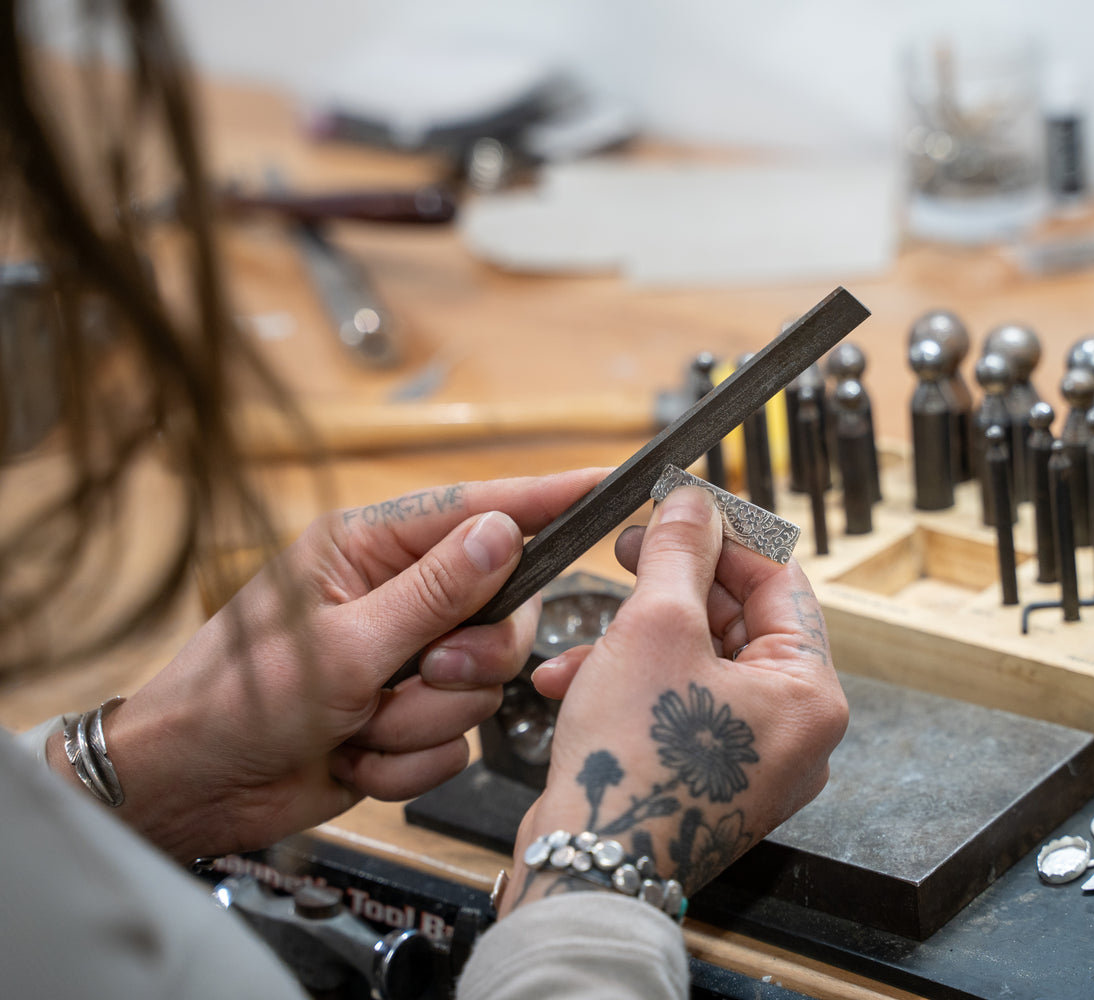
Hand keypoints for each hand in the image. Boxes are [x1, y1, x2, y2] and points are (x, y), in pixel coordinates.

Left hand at [56, 471, 605, 862]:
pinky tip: (352, 756)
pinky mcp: (406, 719)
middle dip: (466, 660)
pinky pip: (456, 740)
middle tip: (420, 675)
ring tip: (359, 725)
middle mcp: (396, 599)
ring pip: (482, 684)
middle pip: (501, 611)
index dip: (543, 500)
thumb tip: (503, 533)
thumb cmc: (234, 701)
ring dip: (422, 719)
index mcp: (369, 551)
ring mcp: (405, 662)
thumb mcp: (341, 646)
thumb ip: (432, 593)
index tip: (604, 485)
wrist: (192, 793)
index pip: (475, 511)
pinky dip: (406, 759)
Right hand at [502, 485, 847, 911]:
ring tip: (583, 631)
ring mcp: (756, 764)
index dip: (726, 536)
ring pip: (701, 667)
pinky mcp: (711, 785)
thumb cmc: (635, 760)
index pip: (781, 582)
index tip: (681, 509)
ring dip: (638, 640)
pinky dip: (635, 687)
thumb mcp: (655, 627)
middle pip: (741, 625)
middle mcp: (798, 732)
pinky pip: (683, 711)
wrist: (590, 870)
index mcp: (811, 694)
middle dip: (672, 589)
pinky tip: (571, 678)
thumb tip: (693, 501)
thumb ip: (680, 554)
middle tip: (629, 553)